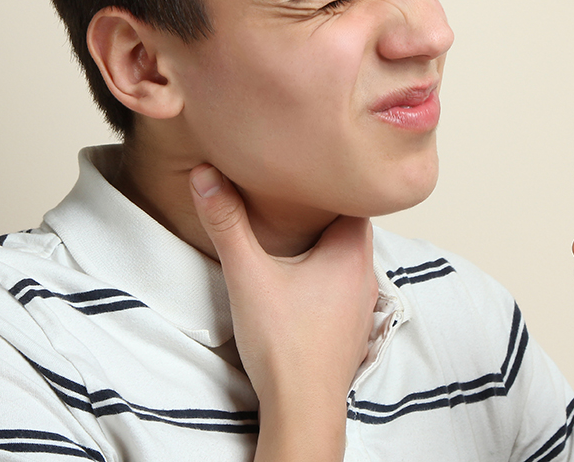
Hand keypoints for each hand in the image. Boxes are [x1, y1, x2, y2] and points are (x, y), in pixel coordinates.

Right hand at [189, 164, 377, 461]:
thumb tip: (206, 176)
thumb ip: (227, 223)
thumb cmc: (285, 346)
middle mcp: (367, 275)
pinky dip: (325, 273)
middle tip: (293, 191)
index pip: (356, 196)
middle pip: (352, 225)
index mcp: (353, 252)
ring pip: (348, 257)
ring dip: (325, 244)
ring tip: (294, 229)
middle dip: (324, 209)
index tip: (309, 165)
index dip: (334, 178)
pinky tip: (300, 278)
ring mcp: (362, 304)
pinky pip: (342, 285)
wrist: (303, 408)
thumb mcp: (248, 274)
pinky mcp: (351, 327)